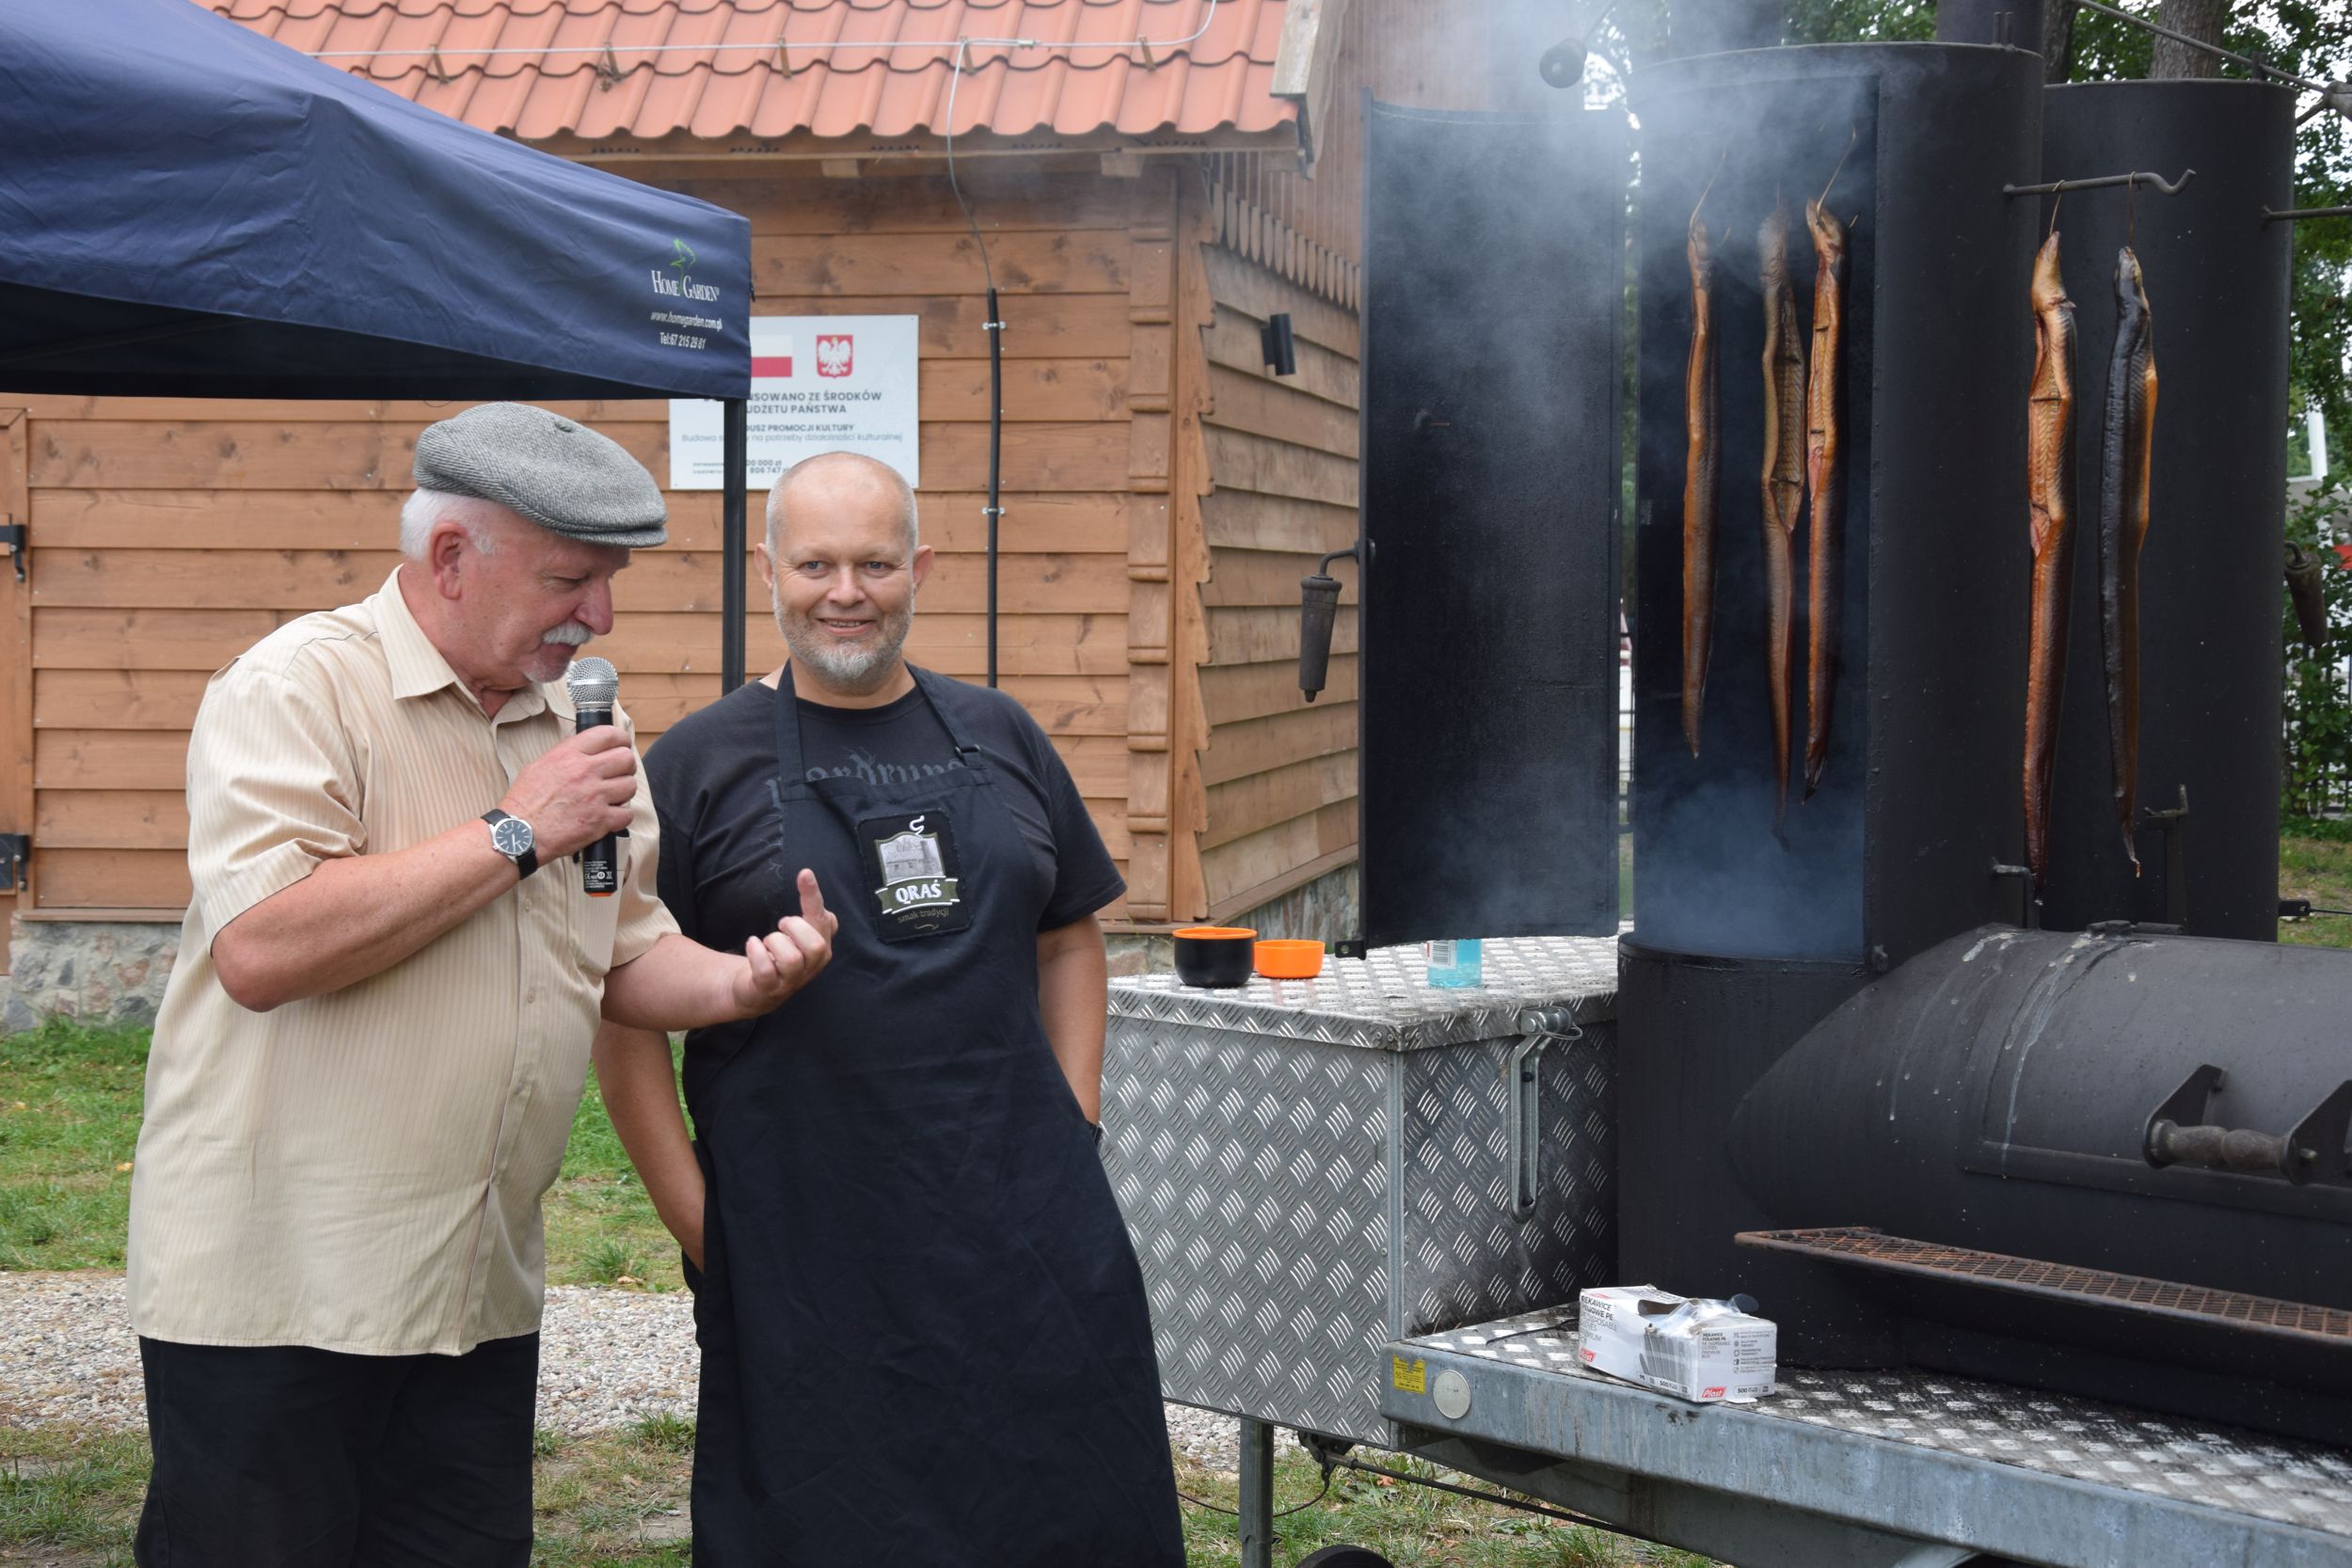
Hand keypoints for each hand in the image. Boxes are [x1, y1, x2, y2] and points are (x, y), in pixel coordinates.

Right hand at [501, 727, 637, 859]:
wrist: (520, 833)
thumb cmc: (526, 801)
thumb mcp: (540, 765)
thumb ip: (566, 752)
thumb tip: (586, 744)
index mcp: (569, 754)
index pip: (608, 734)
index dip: (621, 739)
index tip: (622, 744)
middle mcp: (585, 772)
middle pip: (626, 759)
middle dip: (625, 766)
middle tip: (618, 773)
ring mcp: (595, 796)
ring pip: (630, 786)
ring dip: (623, 792)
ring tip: (611, 797)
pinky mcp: (600, 820)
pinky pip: (627, 813)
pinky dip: (621, 816)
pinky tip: (609, 816)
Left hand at [729, 870, 836, 1014]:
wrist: (756, 988)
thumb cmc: (779, 955)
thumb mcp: (798, 933)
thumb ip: (809, 909)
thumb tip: (808, 876)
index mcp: (821, 949)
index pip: (826, 921)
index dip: (814, 897)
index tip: (804, 873)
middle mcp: (811, 967)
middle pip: (815, 945)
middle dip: (794, 927)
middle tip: (781, 926)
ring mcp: (791, 981)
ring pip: (792, 959)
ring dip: (774, 942)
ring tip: (768, 943)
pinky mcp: (769, 989)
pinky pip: (766, 971)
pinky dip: (757, 953)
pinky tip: (753, 945)